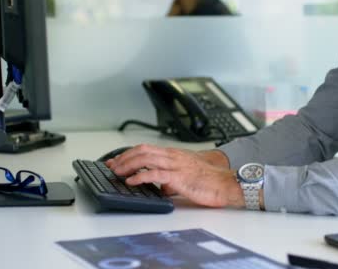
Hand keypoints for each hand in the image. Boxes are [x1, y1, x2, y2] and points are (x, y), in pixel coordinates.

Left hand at [105, 144, 244, 207]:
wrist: (227, 183)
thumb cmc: (211, 181)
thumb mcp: (186, 177)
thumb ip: (171, 180)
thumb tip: (160, 187)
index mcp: (175, 155)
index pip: (146, 149)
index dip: (128, 154)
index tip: (115, 161)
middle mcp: (173, 157)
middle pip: (142, 151)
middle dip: (123, 158)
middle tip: (111, 166)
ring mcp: (176, 165)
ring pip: (145, 158)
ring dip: (127, 165)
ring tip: (116, 172)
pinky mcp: (179, 177)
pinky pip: (155, 173)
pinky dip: (140, 176)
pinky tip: (131, 181)